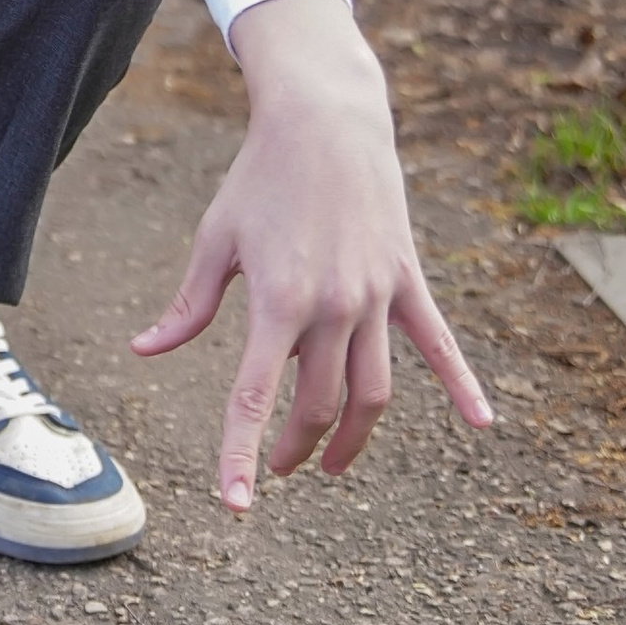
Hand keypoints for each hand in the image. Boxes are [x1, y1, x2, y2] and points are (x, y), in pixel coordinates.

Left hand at [130, 0, 489, 512]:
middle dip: (294, 448)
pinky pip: (439, 344)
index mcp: (278, 300)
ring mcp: (378, 296)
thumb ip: (188, 306)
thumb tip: (145, 351)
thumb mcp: (216, 239)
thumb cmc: (260, 178)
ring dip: (352, 437)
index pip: (255, 398)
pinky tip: (480, 424)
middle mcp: (334, 305)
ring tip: (329, 463)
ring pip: (374, 391)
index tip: (235, 506)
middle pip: (318, 404)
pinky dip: (461, 385)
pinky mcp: (407, 280)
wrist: (325, 118)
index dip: (243, 456)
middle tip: (276, 470)